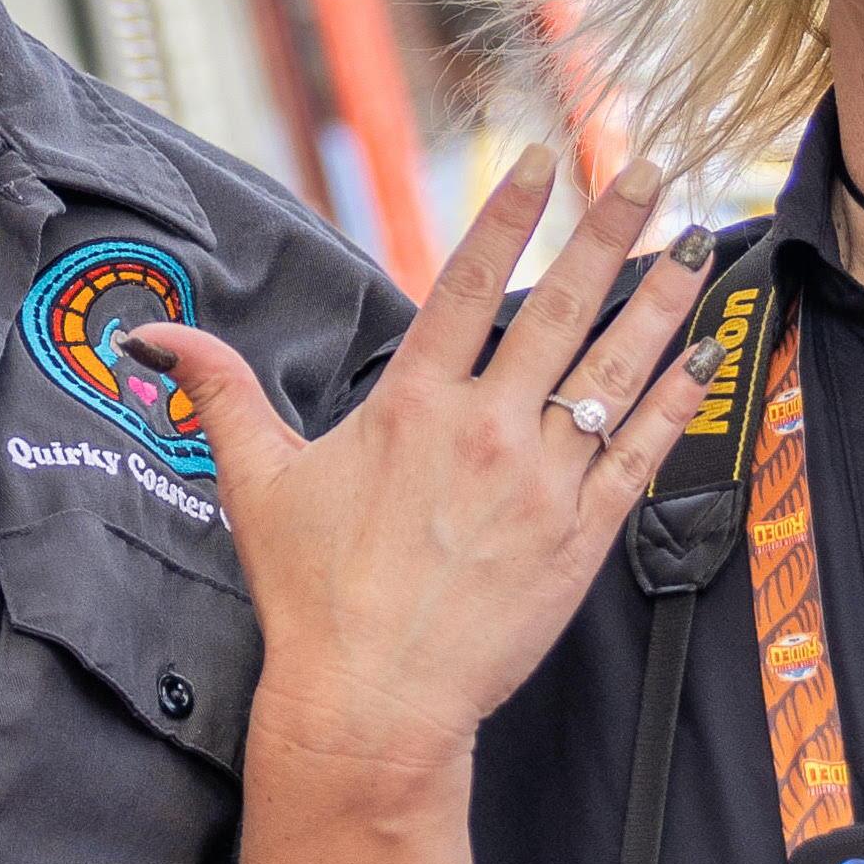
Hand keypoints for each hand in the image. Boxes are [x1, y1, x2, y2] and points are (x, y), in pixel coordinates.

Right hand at [132, 145, 716, 770]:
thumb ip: (222, 393)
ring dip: (661, 300)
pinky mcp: (580, 536)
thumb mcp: (256, 481)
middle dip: (610, 230)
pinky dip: (678, 400)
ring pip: (614, 369)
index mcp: (413, 405)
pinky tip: (707, 355)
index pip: (468, 283)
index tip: (542, 160)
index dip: (507, 214)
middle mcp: (485, 430)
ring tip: (697, 243)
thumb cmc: (312, 597)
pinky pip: (640, 451)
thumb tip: (156, 338)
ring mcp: (541, 481)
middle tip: (650, 169)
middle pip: (560, 306)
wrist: (370, 702)